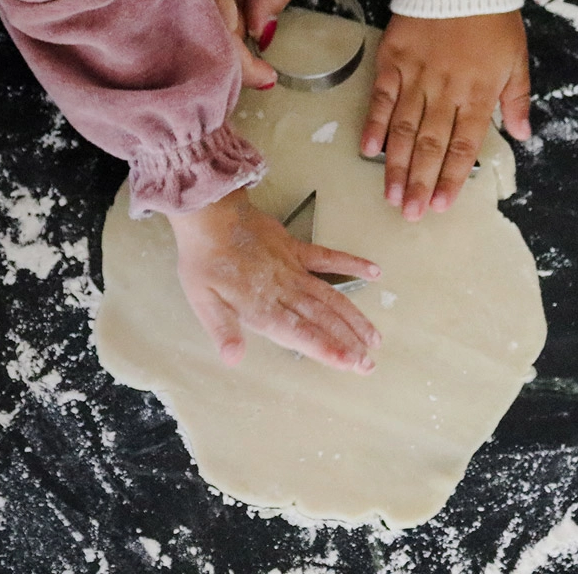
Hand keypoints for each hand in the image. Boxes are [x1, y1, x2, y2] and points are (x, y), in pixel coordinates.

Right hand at [124, 0, 292, 88]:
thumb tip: (267, 26)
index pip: (225, 31)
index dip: (245, 65)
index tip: (268, 79)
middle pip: (200, 42)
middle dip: (228, 66)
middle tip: (255, 74)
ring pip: (184, 30)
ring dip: (210, 46)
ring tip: (234, 49)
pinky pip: (169, 10)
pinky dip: (192, 23)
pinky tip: (207, 22)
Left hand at [167, 189, 383, 371]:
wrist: (210, 213)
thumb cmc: (203, 260)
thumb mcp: (202, 300)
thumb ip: (222, 329)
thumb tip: (233, 359)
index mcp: (261, 306)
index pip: (299, 333)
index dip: (326, 349)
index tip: (349, 363)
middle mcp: (284, 290)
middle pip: (322, 320)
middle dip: (347, 343)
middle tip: (369, 364)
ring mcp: (293, 268)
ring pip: (331, 296)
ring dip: (354, 318)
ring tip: (374, 338)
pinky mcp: (296, 248)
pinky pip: (329, 257)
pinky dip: (352, 264)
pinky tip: (374, 272)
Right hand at [361, 12, 531, 220]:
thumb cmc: (492, 16)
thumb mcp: (517, 57)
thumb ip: (517, 98)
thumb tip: (522, 135)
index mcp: (479, 93)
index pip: (464, 146)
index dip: (453, 178)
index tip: (442, 206)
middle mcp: (446, 90)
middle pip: (432, 145)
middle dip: (421, 183)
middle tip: (410, 214)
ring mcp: (416, 76)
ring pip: (406, 129)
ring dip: (397, 165)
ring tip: (390, 196)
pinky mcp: (393, 60)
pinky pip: (382, 98)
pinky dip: (375, 124)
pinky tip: (368, 150)